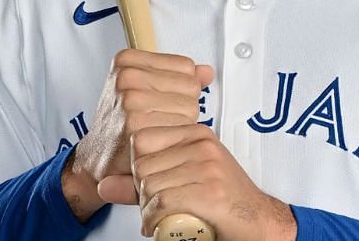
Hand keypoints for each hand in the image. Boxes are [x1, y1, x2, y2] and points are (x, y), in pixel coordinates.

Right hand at [61, 49, 212, 221]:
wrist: (100, 159)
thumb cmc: (122, 123)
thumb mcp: (146, 89)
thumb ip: (179, 76)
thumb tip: (207, 72)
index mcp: (127, 60)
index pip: (186, 66)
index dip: (178, 88)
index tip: (154, 98)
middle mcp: (127, 76)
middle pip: (191, 86)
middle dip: (181, 106)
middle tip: (154, 118)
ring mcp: (131, 99)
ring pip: (191, 106)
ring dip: (180, 123)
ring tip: (155, 129)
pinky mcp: (138, 124)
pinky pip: (184, 126)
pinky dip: (177, 137)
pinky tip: (157, 141)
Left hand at [125, 123, 295, 240]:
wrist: (255, 221)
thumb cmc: (219, 202)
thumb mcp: (178, 183)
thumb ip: (141, 184)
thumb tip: (102, 186)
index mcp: (196, 134)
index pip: (142, 139)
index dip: (139, 168)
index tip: (156, 184)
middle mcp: (202, 144)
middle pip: (142, 166)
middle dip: (143, 193)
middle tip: (160, 206)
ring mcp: (208, 166)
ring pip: (149, 186)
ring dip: (149, 210)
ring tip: (165, 216)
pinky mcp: (210, 190)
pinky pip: (161, 204)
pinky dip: (156, 221)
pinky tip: (167, 224)